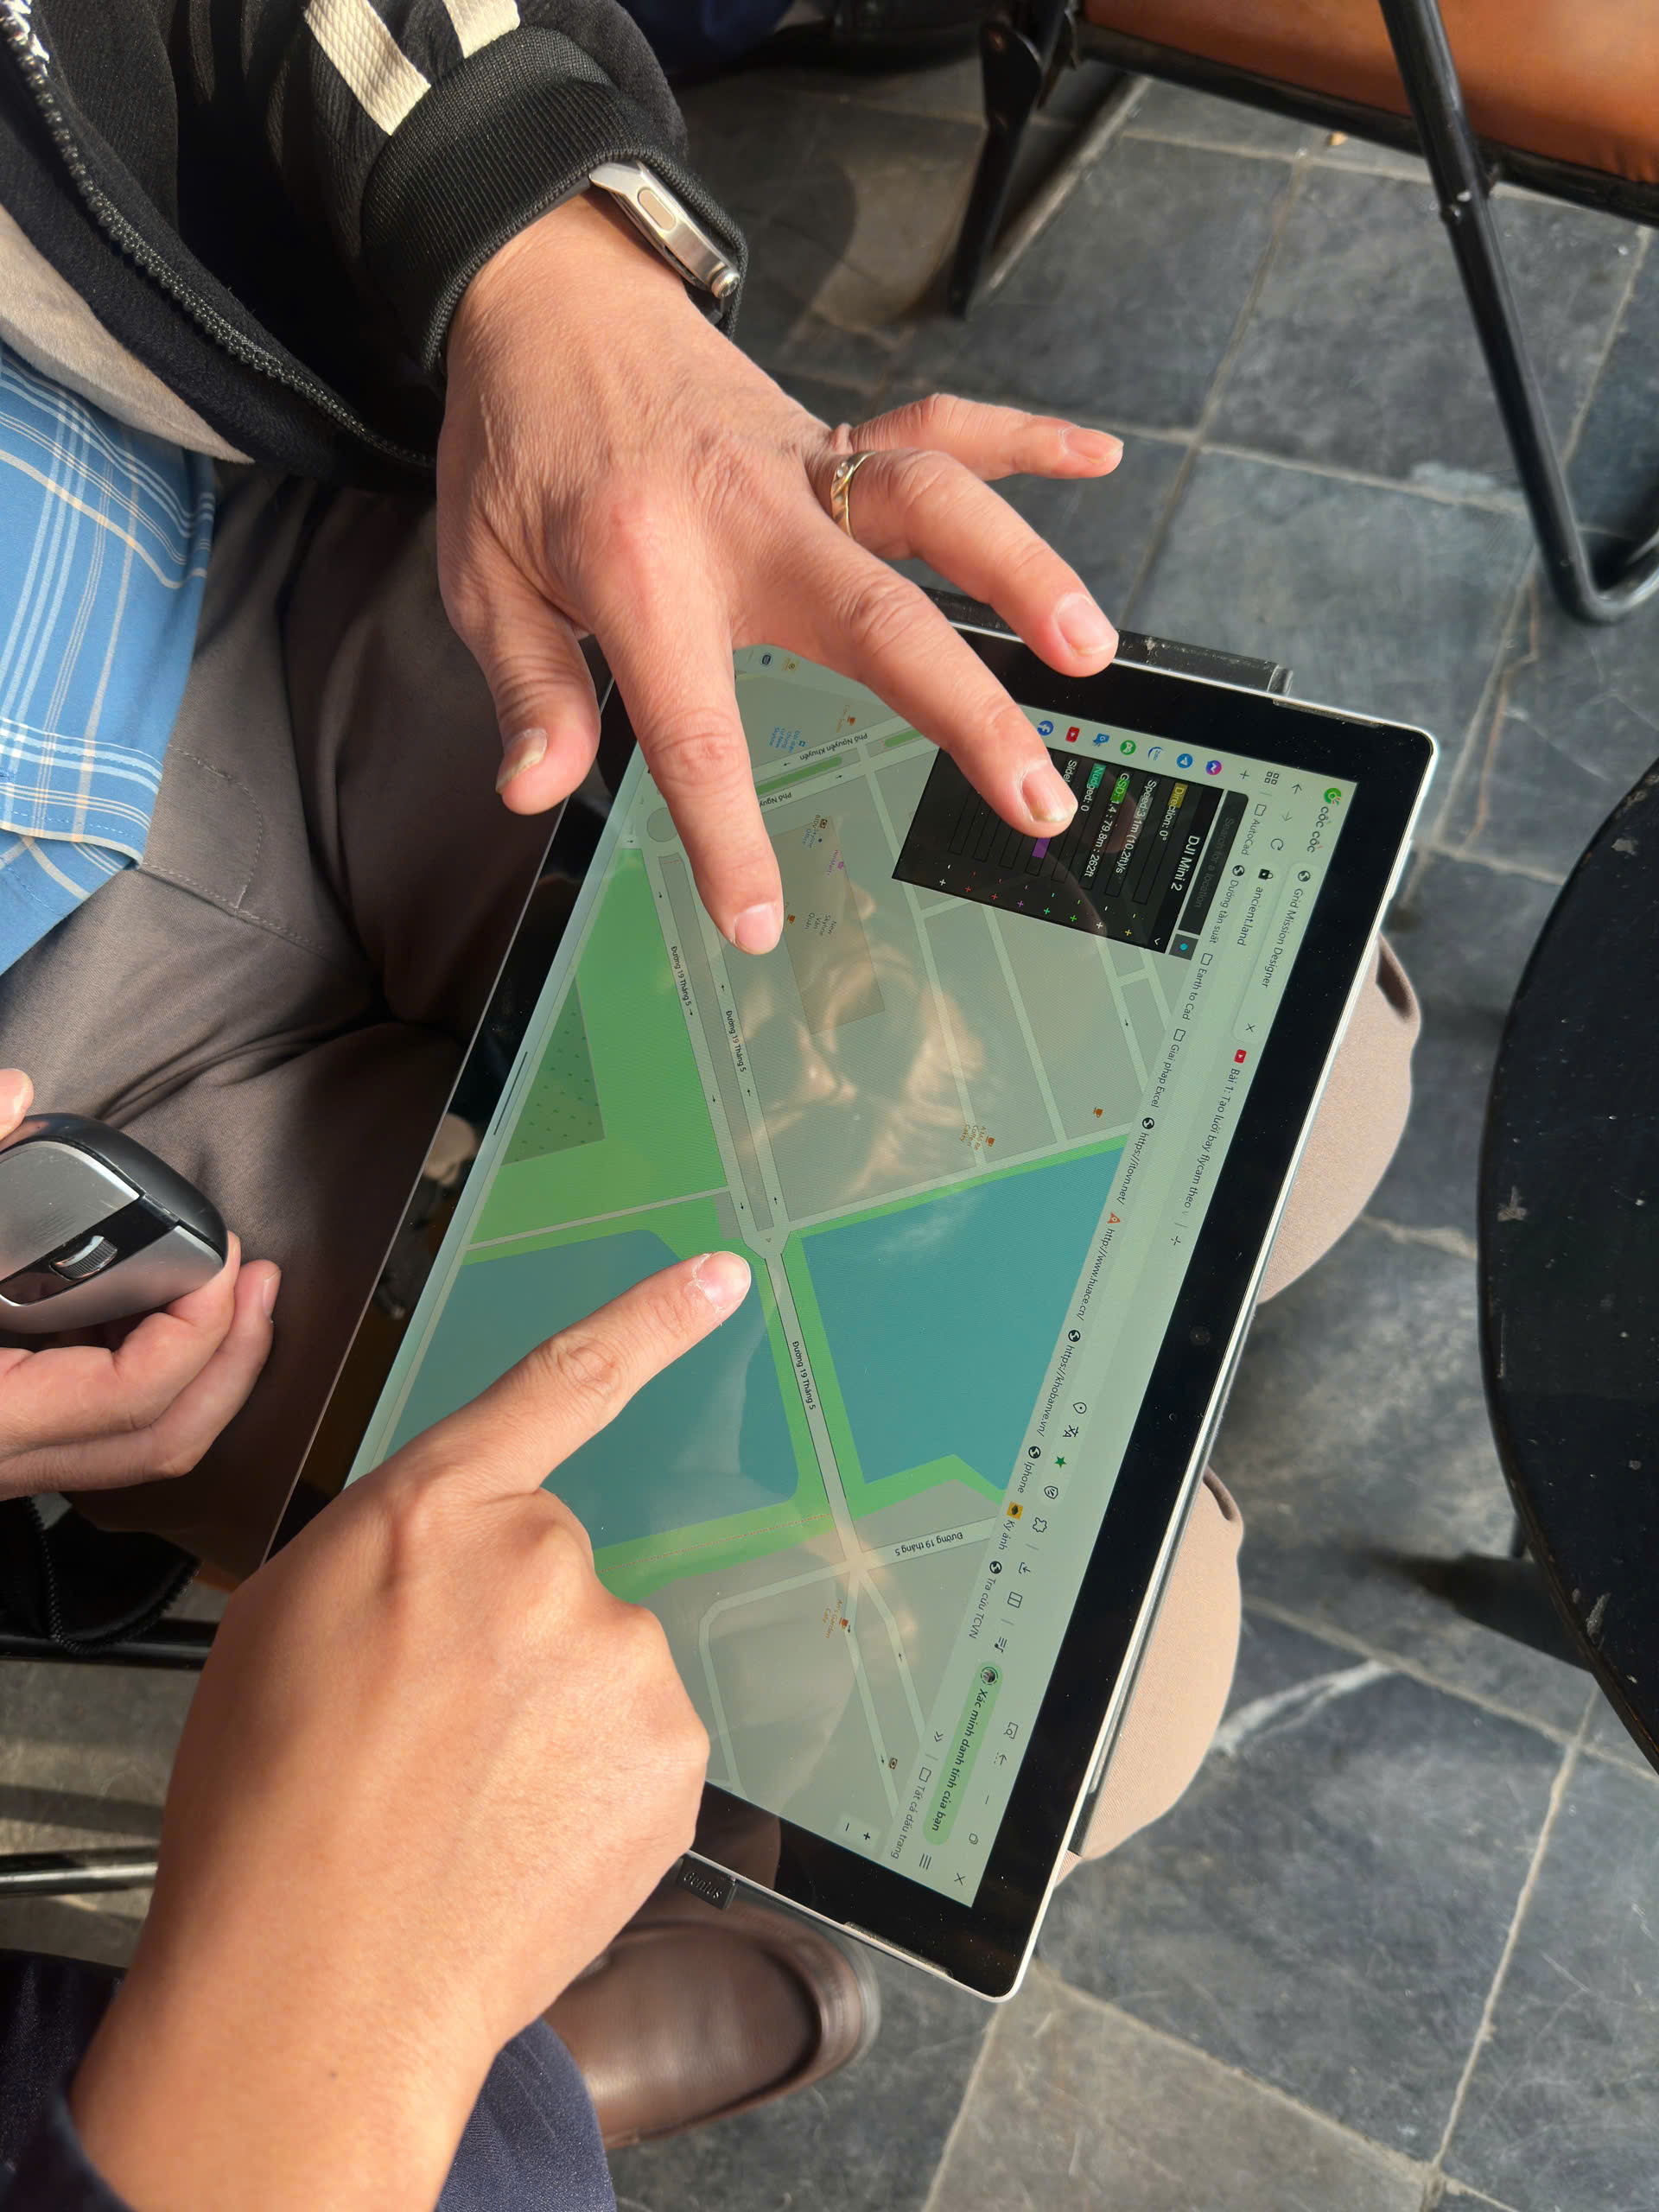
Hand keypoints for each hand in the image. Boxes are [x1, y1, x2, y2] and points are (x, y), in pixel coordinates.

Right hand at [0, 1072, 278, 1501]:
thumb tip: (11, 1096)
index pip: (130, 1397)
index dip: (202, 1329)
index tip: (226, 1257)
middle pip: (159, 1448)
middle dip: (234, 1363)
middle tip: (263, 1282)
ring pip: (133, 1456)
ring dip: (201, 1377)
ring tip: (229, 1297)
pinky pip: (95, 1437)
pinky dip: (145, 1382)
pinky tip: (148, 1317)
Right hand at [71, 1248, 749, 2211]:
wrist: (318, 1986)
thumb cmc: (271, 1808)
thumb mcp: (287, 1622)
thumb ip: (392, 1556)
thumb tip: (442, 1567)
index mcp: (435, 1512)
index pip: (565, 1382)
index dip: (652, 1322)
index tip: (723, 1277)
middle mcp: (547, 1562)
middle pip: (553, 1574)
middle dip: (506, 1639)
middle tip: (431, 1733)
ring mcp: (624, 1659)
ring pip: (598, 1667)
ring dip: (551, 1719)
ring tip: (464, 1803)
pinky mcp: (674, 1754)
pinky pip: (636, 1747)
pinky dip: (591, 1787)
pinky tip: (521, 1837)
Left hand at [438, 192, 1121, 953]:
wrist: (542, 293)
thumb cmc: (515, 445)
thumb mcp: (480, 574)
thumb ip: (528, 688)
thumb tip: (533, 790)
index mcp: (643, 569)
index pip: (696, 730)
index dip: (728, 838)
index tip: (759, 924)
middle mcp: (742, 514)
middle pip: (874, 621)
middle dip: (967, 713)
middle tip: (1036, 797)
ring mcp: (800, 466)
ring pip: (933, 508)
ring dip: (1021, 573)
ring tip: (1089, 653)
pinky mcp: (830, 433)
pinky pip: (939, 423)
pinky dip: (1020, 436)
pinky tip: (1096, 455)